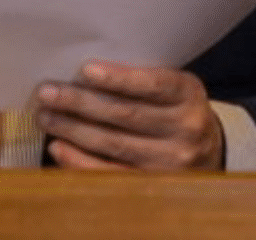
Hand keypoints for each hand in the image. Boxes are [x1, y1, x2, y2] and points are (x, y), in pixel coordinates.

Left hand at [34, 61, 223, 170]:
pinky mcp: (155, 184)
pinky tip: (58, 147)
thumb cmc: (175, 107)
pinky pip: (112, 174)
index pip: (152, 84)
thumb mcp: (172, 85)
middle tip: (47, 92)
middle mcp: (185, 128)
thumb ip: (141, 77)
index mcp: (188, 93)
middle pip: (125, 114)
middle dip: (80, 102)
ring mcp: (171, 161)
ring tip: (45, 116)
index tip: (85, 70)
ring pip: (114, 144)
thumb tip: (82, 72)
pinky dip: (81, 161)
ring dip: (73, 129)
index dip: (118, 78)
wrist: (209, 150)